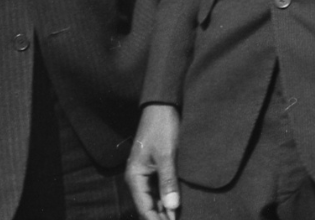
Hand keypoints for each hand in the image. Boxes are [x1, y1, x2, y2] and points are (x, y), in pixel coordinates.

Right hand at [126, 104, 181, 219]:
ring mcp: (145, 173)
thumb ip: (168, 181)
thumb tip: (172, 207)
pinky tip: (177, 205)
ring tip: (179, 217)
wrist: (162, 105)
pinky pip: (158, 188)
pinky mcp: (155, 167)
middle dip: (161, 217)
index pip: (144, 208)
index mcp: (135, 177)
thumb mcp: (166, 155)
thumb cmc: (162, 128)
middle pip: (148, 206)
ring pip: (154, 198)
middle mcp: (137, 178)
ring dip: (164, 209)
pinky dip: (167, 197)